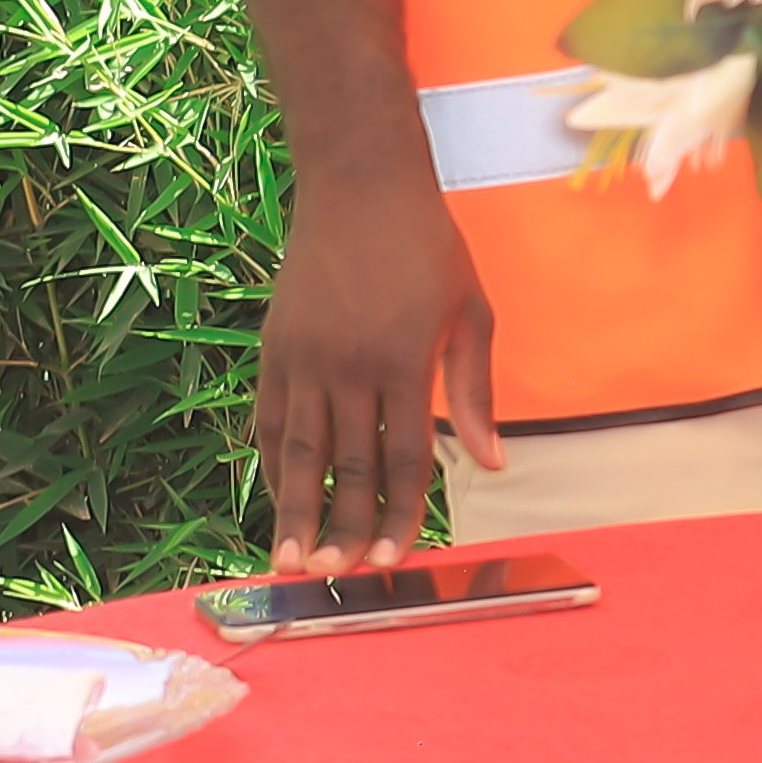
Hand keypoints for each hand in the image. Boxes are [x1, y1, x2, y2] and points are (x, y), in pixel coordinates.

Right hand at [255, 172, 493, 569]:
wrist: (361, 183)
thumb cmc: (428, 246)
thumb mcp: (470, 312)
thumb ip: (474, 392)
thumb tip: (494, 463)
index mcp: (405, 361)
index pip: (403, 460)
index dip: (399, 517)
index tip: (393, 562)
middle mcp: (349, 365)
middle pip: (346, 466)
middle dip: (341, 530)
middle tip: (333, 579)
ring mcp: (304, 356)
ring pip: (296, 450)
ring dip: (293, 510)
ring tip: (288, 560)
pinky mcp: (274, 345)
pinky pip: (267, 416)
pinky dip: (269, 459)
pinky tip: (273, 494)